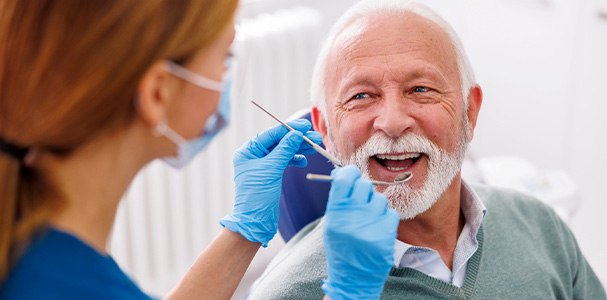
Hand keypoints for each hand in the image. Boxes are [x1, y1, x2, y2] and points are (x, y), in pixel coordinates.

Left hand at [220, 119, 321, 246]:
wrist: (255, 222)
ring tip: (315, 147)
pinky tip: (303, 161)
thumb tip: (296, 134)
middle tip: (315, 137)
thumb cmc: (257, 196)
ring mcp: (262, 165)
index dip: (289, 129)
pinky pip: (284, 162)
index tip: (305, 126)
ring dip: (299, 148)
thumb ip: (285, 149)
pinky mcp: (270, 175)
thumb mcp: (272, 169)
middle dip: (297, 139)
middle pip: (278, 141)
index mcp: (248, 151)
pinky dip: (295, 160)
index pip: (271, 134)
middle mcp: (253, 156)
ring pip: (283, 151)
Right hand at [322, 165, 398, 299]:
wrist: (353, 279)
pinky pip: (391, 213)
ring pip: (379, 199)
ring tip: (369, 220)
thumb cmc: (341, 249)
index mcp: (335, 214)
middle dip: (363, 191)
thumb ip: (338, 200)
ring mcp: (371, 226)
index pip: (345, 179)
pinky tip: (377, 229)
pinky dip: (385, 218)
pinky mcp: (386, 235)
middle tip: (361, 200)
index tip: (351, 175)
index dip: (349, 173)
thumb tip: (344, 173)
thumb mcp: (332, 224)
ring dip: (375, 206)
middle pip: (364, 185)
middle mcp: (352, 218)